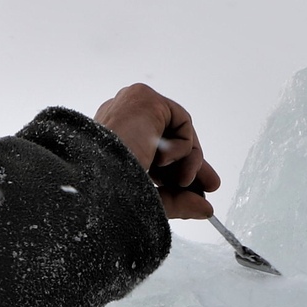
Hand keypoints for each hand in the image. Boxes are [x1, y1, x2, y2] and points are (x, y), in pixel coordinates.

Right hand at [95, 84, 219, 219]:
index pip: (152, 151)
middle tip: (210, 186)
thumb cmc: (110, 197)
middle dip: (191, 165)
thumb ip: (178, 202)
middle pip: (167, 140)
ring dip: (187, 162)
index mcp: (110, 144)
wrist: (96, 181)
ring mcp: (128, 107)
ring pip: (177, 132)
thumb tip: (207, 209)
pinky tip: (163, 159)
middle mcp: (118, 122)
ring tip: (183, 181)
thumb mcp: (149, 202)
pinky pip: (180, 121)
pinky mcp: (142, 97)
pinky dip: (182, 146)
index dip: (176, 171)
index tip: (196, 191)